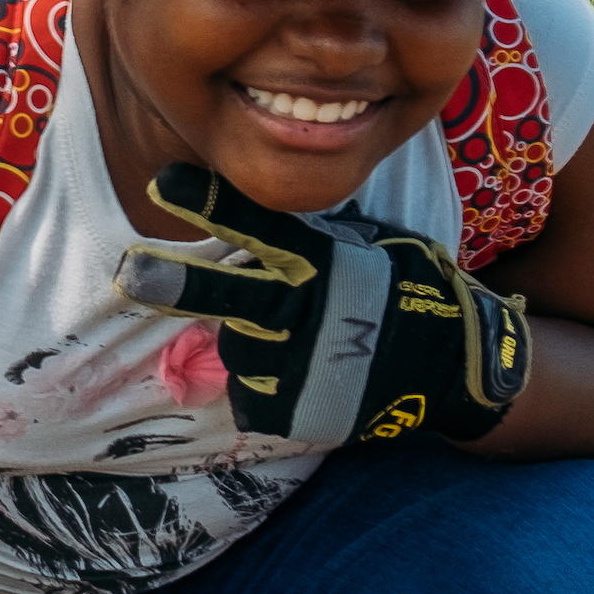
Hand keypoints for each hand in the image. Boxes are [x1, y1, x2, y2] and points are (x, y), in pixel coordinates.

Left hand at [114, 158, 528, 445]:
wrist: (460, 368)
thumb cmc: (410, 291)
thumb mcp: (374, 244)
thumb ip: (317, 237)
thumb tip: (260, 224)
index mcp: (326, 263)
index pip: (262, 227)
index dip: (211, 204)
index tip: (163, 182)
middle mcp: (312, 312)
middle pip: (235, 296)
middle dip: (181, 284)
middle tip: (133, 273)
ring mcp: (306, 366)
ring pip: (240, 349)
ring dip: (254, 344)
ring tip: (299, 345)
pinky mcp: (301, 411)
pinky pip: (252, 396)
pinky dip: (265, 387)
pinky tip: (301, 378)